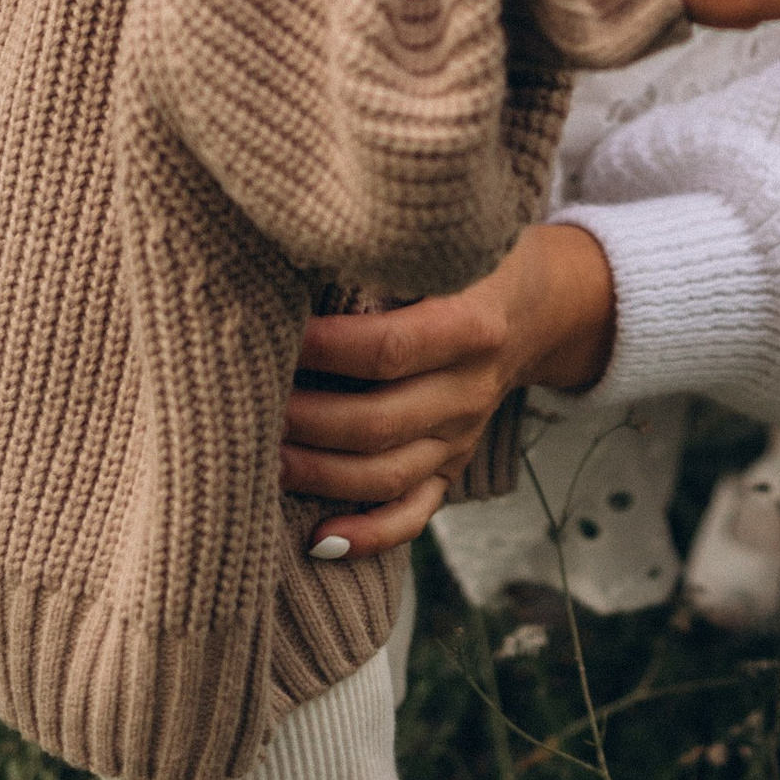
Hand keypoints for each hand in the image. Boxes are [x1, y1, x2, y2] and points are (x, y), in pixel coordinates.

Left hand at [280, 222, 617, 553]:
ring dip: (320, 475)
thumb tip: (297, 255)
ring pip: (387, 475)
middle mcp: (469, 389)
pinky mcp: (451, 466)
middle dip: (307, 423)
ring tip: (262, 461)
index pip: (390, 348)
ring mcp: (460, 436)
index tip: (274, 337)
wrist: (534, 305)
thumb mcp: (445, 240)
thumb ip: (387, 249)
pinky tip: (318, 539)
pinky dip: (367, 535)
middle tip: (244, 412)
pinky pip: (414, 513)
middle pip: (380, 422)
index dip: (327, 349)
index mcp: (471, 324)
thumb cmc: (465, 258)